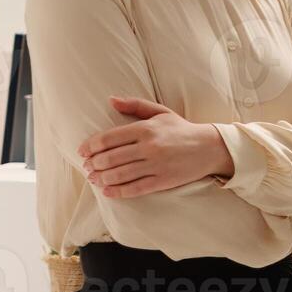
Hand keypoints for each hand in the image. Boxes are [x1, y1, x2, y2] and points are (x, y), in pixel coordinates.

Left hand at [79, 96, 227, 197]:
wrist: (209, 148)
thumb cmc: (181, 129)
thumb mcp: (160, 112)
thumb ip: (134, 105)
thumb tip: (111, 100)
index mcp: (146, 129)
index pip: (109, 138)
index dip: (91, 145)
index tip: (82, 150)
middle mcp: (149, 147)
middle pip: (111, 158)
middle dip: (94, 163)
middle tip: (86, 166)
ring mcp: (156, 166)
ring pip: (120, 175)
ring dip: (102, 178)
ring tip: (93, 178)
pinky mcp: (162, 181)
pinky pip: (135, 188)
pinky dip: (118, 191)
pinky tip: (107, 191)